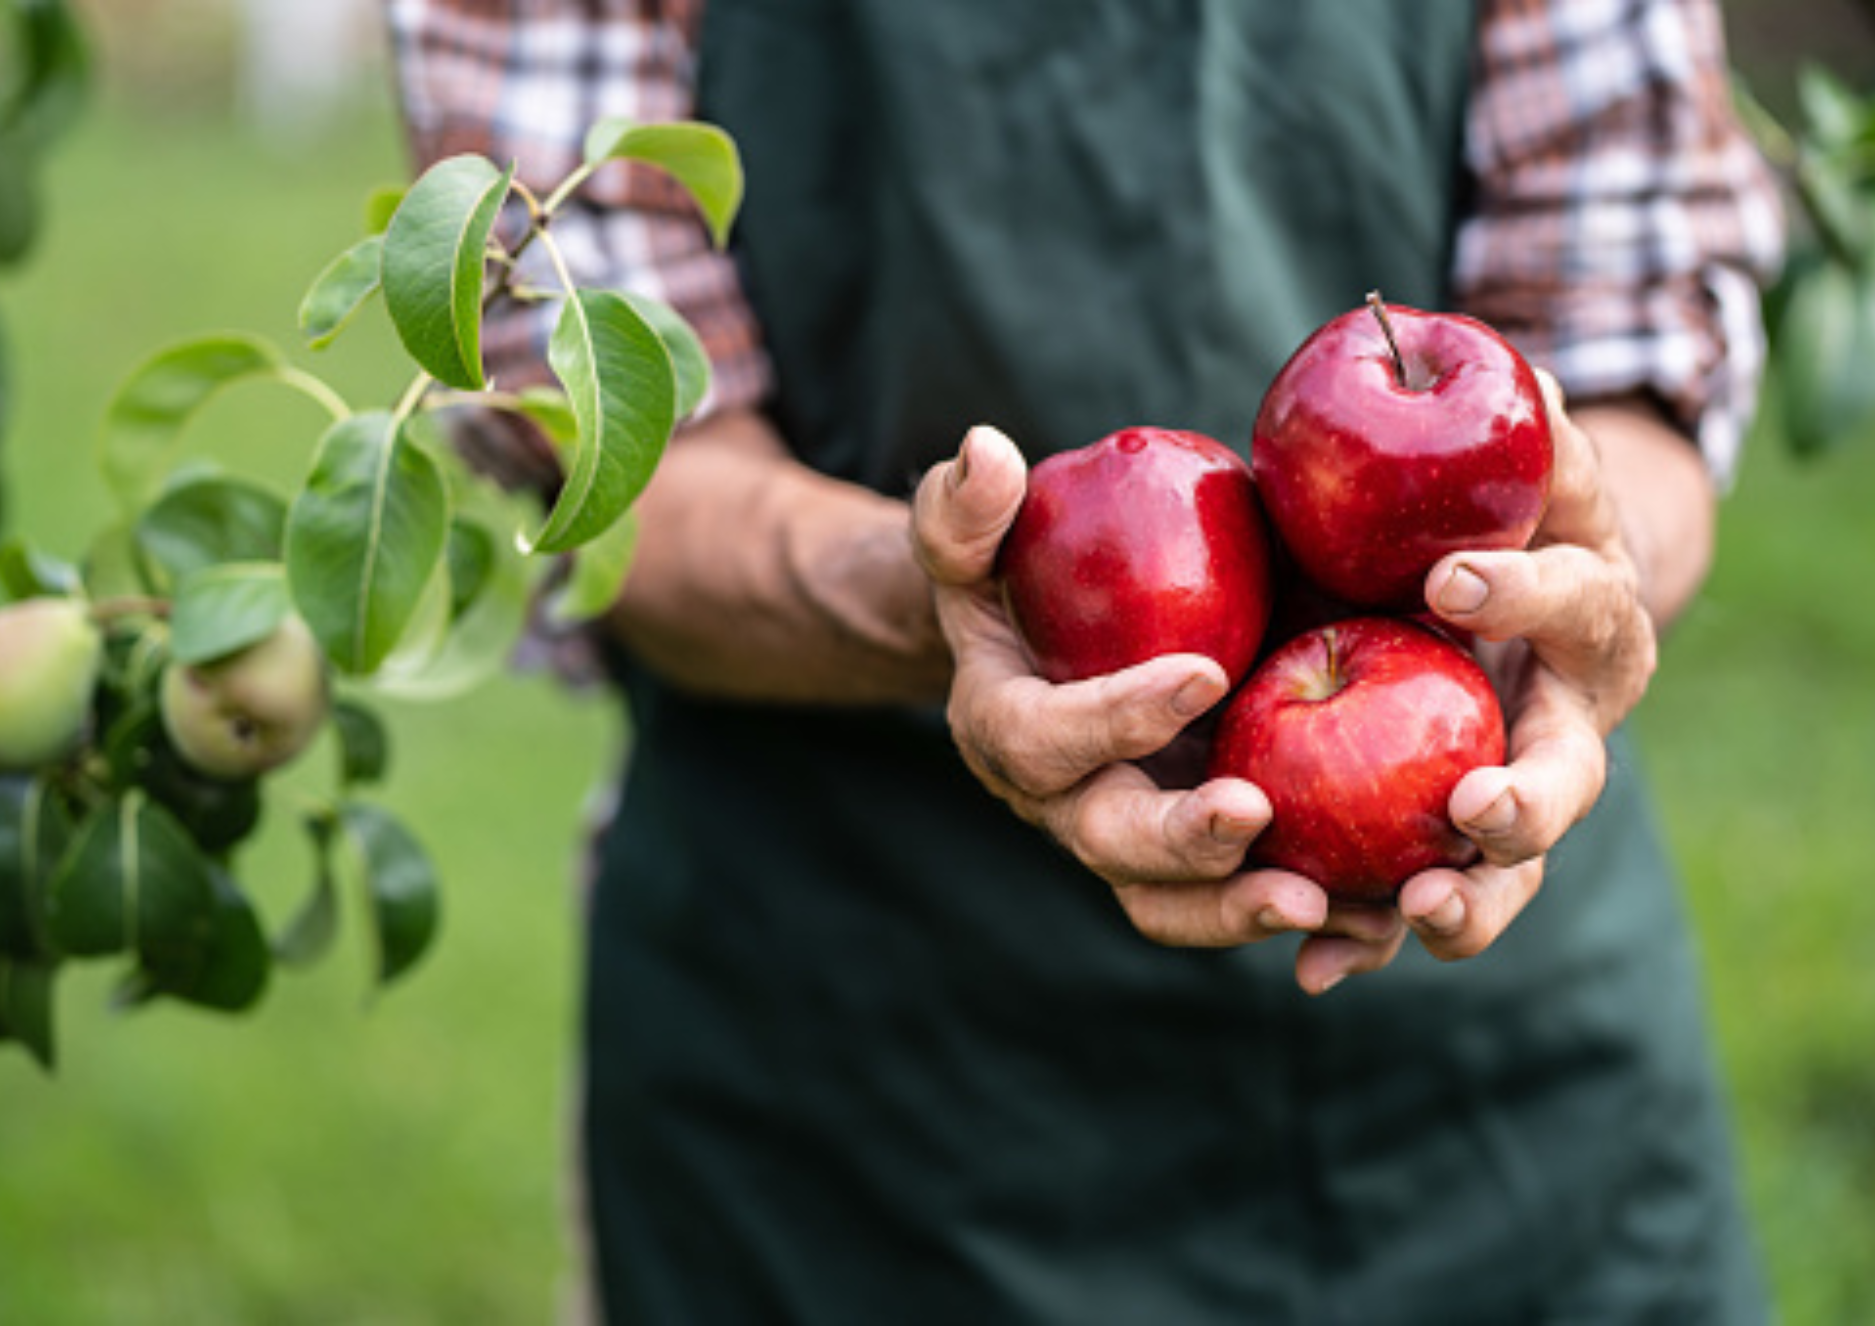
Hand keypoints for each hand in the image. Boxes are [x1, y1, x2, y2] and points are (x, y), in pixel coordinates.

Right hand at [911, 425, 1406, 991]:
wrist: (1060, 643)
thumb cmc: (1022, 577)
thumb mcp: (979, 539)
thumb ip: (969, 509)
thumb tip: (986, 451)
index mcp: (1008, 729)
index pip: (1044, 736)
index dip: (1113, 717)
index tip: (1204, 672)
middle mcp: (1064, 803)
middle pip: (1108, 844)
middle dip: (1179, 842)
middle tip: (1253, 815)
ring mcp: (1134, 841)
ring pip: (1171, 903)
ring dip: (1241, 910)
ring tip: (1323, 903)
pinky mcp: (1197, 857)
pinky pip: (1241, 901)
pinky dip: (1308, 916)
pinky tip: (1378, 910)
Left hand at [1403, 372, 1661, 958]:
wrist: (1495, 603)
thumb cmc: (1496, 517)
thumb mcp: (1511, 468)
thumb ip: (1509, 431)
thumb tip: (1490, 361)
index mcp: (1589, 622)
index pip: (1573, 604)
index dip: (1524, 591)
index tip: (1450, 578)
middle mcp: (1564, 728)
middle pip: (1565, 781)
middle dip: (1524, 801)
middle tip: (1469, 806)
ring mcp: (1505, 801)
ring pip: (1502, 872)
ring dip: (1464, 898)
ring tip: (1414, 909)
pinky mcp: (1436, 847)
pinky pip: (1406, 906)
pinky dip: (1366, 942)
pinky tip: (1313, 969)